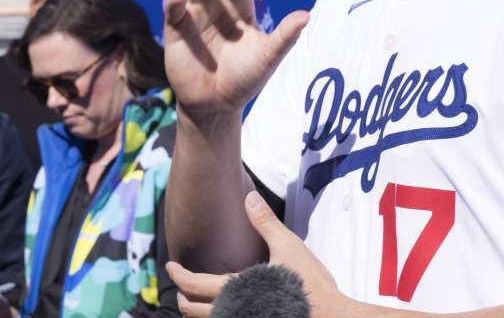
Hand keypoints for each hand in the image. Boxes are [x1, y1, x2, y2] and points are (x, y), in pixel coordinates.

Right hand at [163, 0, 308, 120]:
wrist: (217, 106)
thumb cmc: (245, 78)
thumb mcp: (268, 56)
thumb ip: (285, 36)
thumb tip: (308, 15)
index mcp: (239, 3)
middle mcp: (216, 2)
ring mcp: (194, 13)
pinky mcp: (175, 28)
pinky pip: (173, 9)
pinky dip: (176, 1)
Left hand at [168, 191, 354, 317]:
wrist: (332, 316)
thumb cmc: (311, 284)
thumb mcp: (288, 247)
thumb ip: (265, 222)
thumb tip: (248, 198)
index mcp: (237, 289)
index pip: (194, 285)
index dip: (178, 275)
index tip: (171, 267)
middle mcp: (235, 311)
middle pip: (193, 311)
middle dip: (183, 298)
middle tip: (180, 288)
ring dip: (197, 312)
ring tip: (198, 302)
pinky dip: (218, 317)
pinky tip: (228, 309)